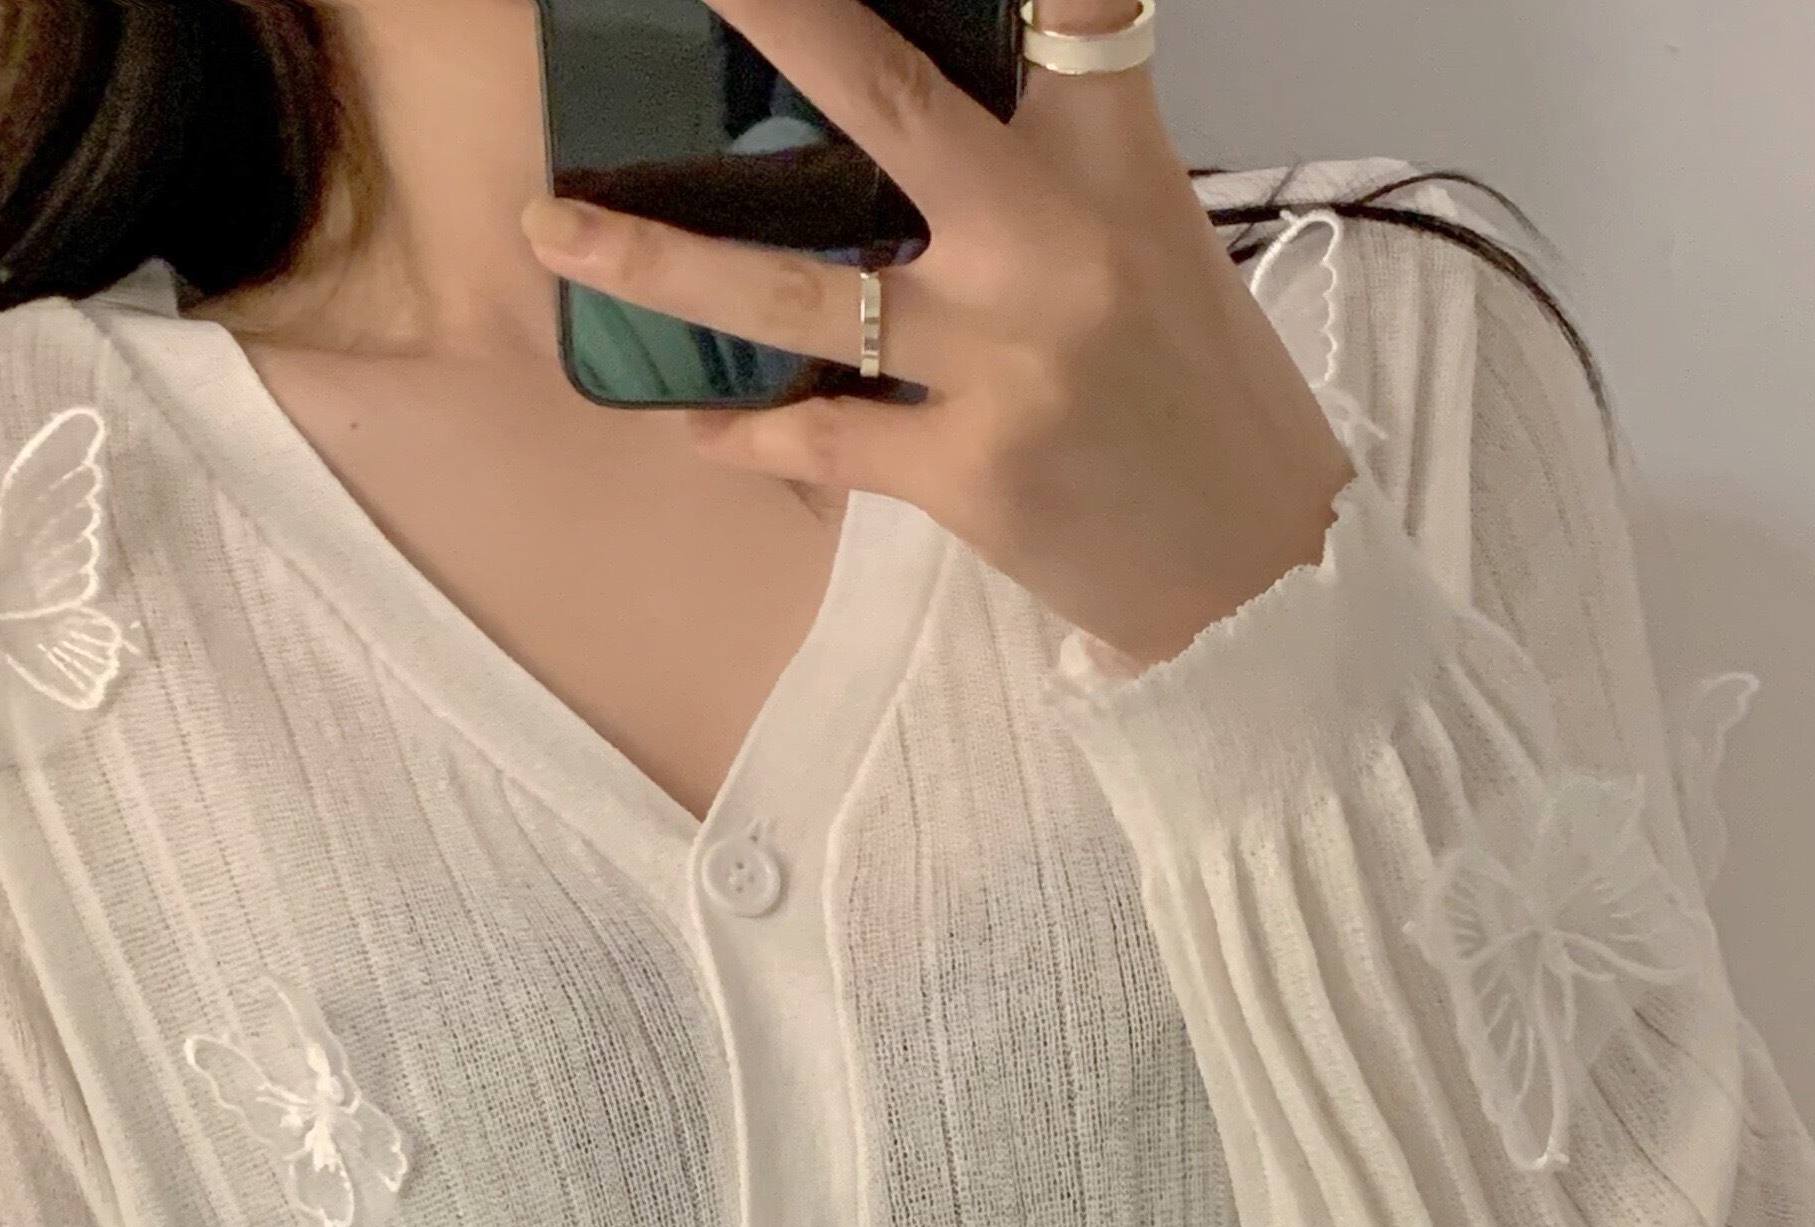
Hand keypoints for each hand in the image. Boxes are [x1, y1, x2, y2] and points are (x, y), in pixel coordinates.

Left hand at [517, 0, 1357, 670]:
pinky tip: (688, 421)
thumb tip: (908, 117)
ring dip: (660, 261)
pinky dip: (747, 433)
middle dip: (775, 18)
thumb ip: (1048, 162)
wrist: (1259, 580)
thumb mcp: (1153, 241)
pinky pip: (823, 438)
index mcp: (1114, 164)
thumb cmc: (1199, 401)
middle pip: (887, 102)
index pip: (1066, 7)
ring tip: (555, 228)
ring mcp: (1004, 363)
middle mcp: (1053, 245)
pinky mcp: (969, 473)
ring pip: (801, 293)